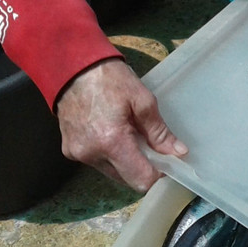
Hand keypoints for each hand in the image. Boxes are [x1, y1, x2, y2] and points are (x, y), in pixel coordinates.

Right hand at [55, 58, 187, 191]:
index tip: (167, 163)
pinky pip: (97, 163)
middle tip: (151, 146)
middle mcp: (91, 154)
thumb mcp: (143, 101)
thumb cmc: (111, 79)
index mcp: (111, 142)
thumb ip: (160, 132)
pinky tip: (112, 135)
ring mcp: (77, 154)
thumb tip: (178, 152)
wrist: (73, 67)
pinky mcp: (69, 151)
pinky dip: (110, 156)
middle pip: (127, 179)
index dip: (158, 175)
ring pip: (112, 173)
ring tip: (130, 136)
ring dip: (126, 162)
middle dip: (143, 168)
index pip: (140, 179)